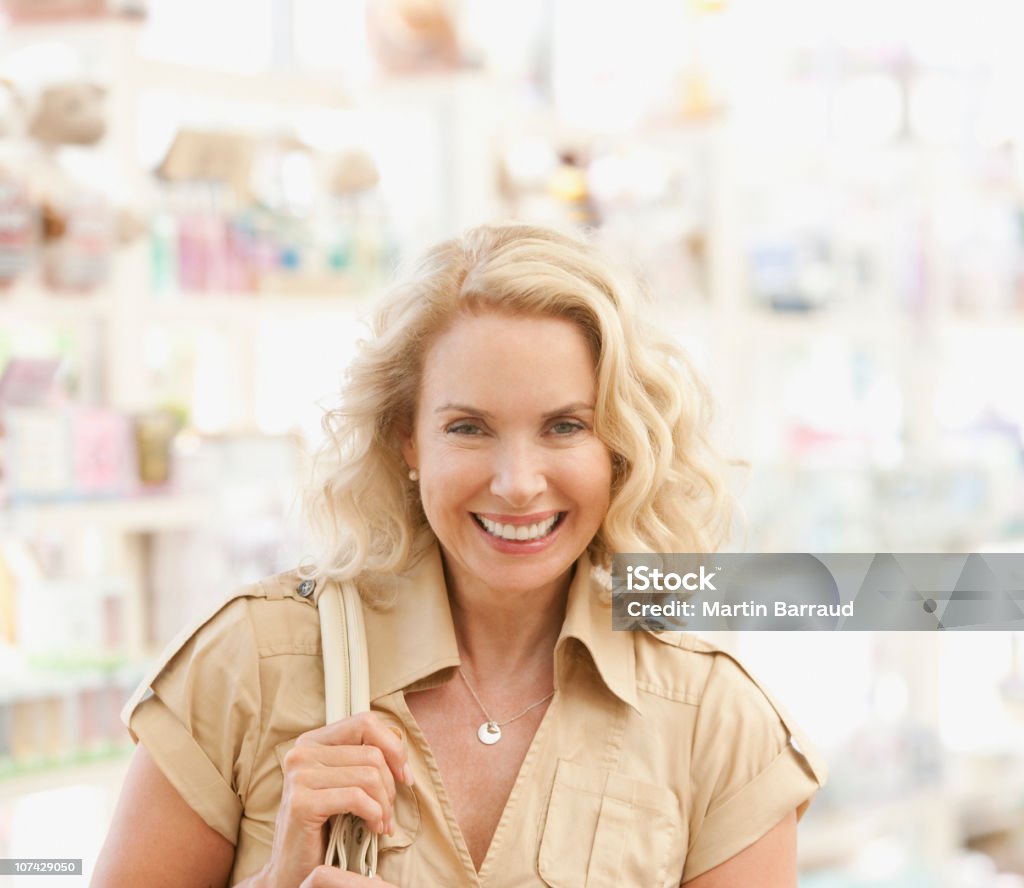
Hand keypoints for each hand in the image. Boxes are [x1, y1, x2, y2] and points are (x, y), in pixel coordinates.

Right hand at [260, 712, 412, 887]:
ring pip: (369, 776)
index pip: (365, 723)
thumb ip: (364, 760)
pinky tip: (372, 828)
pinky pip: (356, 798)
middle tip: (388, 811)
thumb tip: (401, 751)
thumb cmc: (326, 826)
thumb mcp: (345, 784)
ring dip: (384, 805)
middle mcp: (301, 753)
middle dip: (390, 785)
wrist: (294, 868)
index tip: (403, 776)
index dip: (392, 747)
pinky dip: (374, 815)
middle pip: (372, 753)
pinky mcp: (301, 803)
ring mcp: (298, 776)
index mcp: (312, 742)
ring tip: (381, 822)